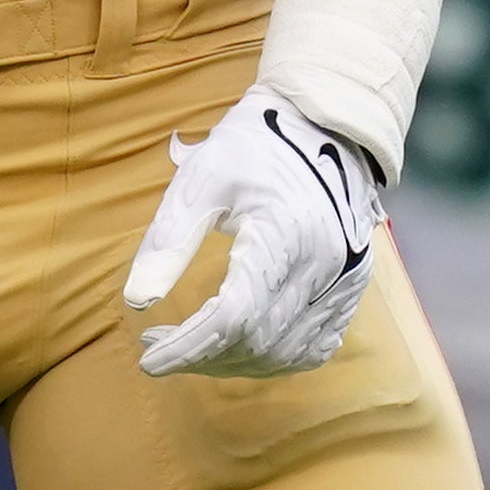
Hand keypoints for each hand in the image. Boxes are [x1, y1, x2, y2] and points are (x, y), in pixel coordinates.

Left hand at [122, 87, 382, 378]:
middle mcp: (325, 267)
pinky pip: (316, 346)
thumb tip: (136, 300)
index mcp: (284, 236)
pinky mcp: (353, 286)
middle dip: (202, 356)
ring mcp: (346, 281)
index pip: (233, 317)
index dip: (188, 347)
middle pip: (259, 341)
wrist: (321, 126)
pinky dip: (275, 358)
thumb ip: (169, 239)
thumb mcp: (202, 177)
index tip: (147, 359)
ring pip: (287, 353)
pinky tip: (239, 348)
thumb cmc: (254, 145)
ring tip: (191, 347)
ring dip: (234, 363)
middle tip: (157, 346)